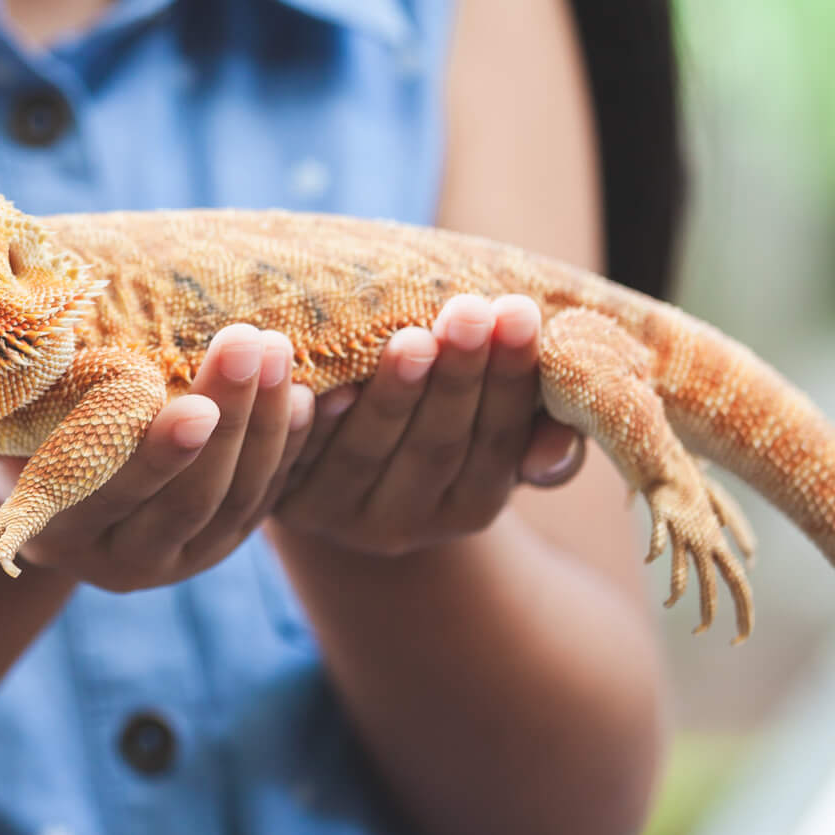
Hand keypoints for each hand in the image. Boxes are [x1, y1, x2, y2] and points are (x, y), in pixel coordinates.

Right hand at [0, 324, 312, 594]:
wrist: (19, 488)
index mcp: (57, 539)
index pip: (114, 501)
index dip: (154, 457)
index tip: (188, 403)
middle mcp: (121, 562)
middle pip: (190, 499)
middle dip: (228, 420)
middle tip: (249, 344)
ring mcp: (178, 557)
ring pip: (238, 500)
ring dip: (267, 425)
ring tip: (279, 350)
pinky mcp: (218, 540)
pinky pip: (266, 499)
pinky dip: (292, 447)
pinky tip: (312, 394)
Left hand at [272, 294, 586, 556]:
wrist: (338, 458)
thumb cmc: (435, 419)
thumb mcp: (490, 432)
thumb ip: (533, 433)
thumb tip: (553, 450)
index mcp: (469, 507)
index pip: (498, 441)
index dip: (510, 379)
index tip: (520, 311)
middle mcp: (406, 524)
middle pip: (437, 447)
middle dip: (457, 377)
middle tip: (470, 311)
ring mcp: (339, 515)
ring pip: (367, 452)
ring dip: (390, 394)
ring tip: (410, 338)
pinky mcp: (280, 497)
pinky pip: (294, 458)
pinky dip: (308, 423)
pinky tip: (316, 383)